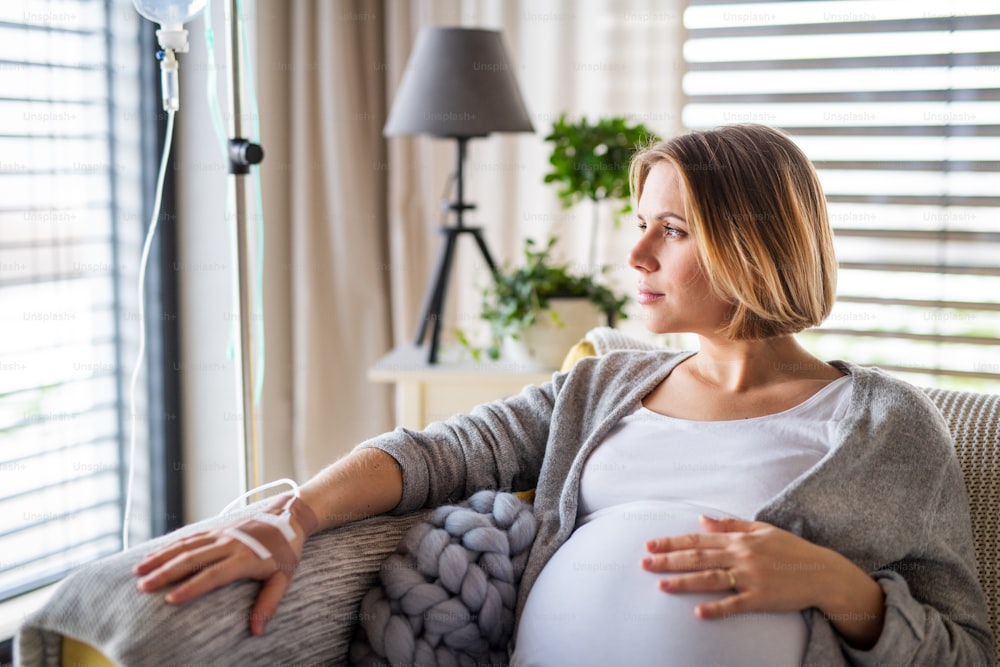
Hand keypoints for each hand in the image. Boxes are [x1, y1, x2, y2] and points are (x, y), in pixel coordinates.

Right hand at [133, 495, 315, 635]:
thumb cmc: (287, 550)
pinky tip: (152, 555)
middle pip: (192, 559)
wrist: (290, 515)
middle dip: (165, 573)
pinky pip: (189, 537)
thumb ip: (269, 604)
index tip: (170, 600)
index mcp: (245, 558)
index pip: (213, 575)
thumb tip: (257, 632)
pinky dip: (169, 546)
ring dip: (161, 558)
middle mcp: (229, 543)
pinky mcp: (217, 528)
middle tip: (142, 587)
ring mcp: (221, 533)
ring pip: (185, 545)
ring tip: (138, 572)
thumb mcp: (284, 578)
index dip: (191, 587)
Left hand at [641, 516, 884, 646]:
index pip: (698, 540)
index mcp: (739, 540)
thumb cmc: (791, 550)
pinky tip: (698, 613)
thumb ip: (731, 526)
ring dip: (683, 582)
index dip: (672, 542)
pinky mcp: (761, 598)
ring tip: (660, 586)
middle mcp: (741, 556)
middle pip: (698, 558)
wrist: (822, 573)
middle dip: (668, 561)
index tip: (649, 545)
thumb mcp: (762, 530)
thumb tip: (702, 520)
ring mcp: (751, 577)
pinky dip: (716, 608)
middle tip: (644, 564)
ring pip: (710, 579)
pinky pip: (735, 604)